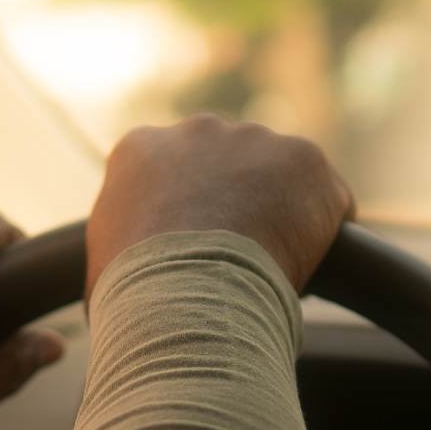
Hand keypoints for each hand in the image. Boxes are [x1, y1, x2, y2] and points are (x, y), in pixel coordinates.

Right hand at [88, 114, 355, 295]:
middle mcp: (196, 130)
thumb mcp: (102, 269)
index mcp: (141, 150)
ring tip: (275, 268)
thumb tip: (123, 286)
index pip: (174, 174)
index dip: (191, 215)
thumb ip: (120, 253)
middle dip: (239, 203)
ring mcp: (254, 139)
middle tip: (240, 260)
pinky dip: (326, 231)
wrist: (185, 296)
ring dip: (283, 214)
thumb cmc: (134, 298)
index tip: (200, 251)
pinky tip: (312, 266)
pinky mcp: (304, 159)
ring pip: (280, 177)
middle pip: (230, 165)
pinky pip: (327, 197)